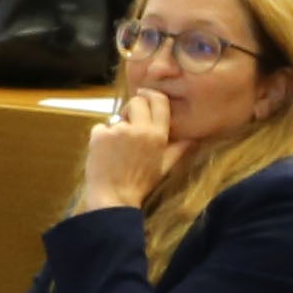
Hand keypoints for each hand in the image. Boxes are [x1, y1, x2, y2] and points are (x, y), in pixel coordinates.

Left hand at [81, 90, 175, 211]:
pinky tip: (104, 154)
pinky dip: (100, 138)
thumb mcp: (164, 167)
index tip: (144, 94)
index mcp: (158, 135)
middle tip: (128, 124)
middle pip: (136, 101)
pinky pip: (100, 128)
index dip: (151, 95)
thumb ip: (178, 150)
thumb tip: (193, 139)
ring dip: (115, 129)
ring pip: (116, 117)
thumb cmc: (140, 184)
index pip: (159, 101)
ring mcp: (118, 130)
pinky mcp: (99, 135)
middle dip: (131, 109)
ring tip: (116, 150)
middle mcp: (140, 129)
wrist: (114, 197)